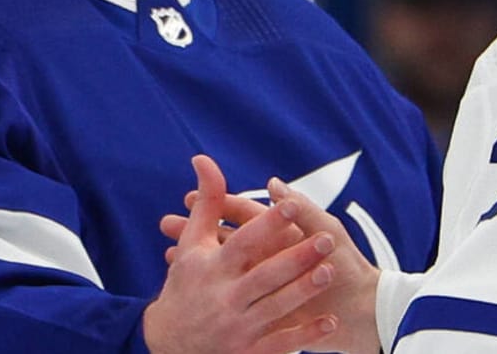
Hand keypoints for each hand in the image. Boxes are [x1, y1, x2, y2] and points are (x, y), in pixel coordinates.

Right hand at [142, 156, 339, 353]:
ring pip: (276, 307)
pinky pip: (281, 343)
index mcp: (213, 268)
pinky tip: (329, 321)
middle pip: (265, 275)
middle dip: (296, 257)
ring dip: (303, 290)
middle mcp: (225, 297)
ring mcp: (238, 326)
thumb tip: (204, 160)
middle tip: (324, 239)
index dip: (266, 222)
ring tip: (328, 271)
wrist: (167, 345)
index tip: (289, 205)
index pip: (242, 240)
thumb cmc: (186, 287)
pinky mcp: (248, 351)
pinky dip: (306, 334)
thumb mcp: (192, 246)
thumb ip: (206, 204)